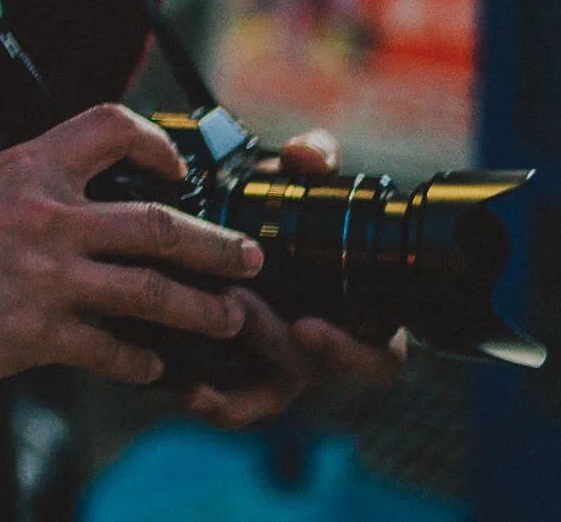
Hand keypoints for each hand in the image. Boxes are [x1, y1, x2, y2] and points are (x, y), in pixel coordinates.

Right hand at [0, 103, 265, 386]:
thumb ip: (35, 183)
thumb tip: (84, 189)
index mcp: (34, 167)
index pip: (111, 128)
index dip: (156, 144)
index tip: (180, 170)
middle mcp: (50, 218)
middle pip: (158, 225)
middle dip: (215, 246)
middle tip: (249, 260)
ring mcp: (49, 278)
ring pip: (150, 293)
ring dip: (199, 309)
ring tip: (228, 318)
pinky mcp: (39, 332)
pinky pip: (111, 351)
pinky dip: (140, 362)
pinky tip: (154, 367)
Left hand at [179, 129, 407, 428]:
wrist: (238, 238)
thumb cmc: (286, 216)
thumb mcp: (302, 184)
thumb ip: (316, 161)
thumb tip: (310, 156)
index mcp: (358, 320)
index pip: (380, 358)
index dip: (352, 352)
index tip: (310, 326)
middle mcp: (320, 352)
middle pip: (307, 369)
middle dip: (271, 340)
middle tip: (237, 304)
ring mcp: (279, 369)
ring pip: (264, 395)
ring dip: (234, 384)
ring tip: (194, 354)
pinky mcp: (237, 376)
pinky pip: (228, 404)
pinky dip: (208, 400)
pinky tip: (180, 387)